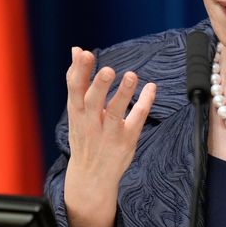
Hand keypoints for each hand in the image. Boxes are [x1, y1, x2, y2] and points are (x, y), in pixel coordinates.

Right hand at [63, 47, 156, 226]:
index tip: (83, 53)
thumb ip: (77, 80)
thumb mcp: (76, 110)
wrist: (90, 177)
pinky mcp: (126, 141)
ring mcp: (108, 133)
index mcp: (76, 112)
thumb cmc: (84, 135)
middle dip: (98, 85)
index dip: (78, 71)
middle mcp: (90, 122)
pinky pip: (136, 120)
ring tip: (131, 75)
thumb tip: (76, 49)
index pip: (74, 89)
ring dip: (123, 94)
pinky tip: (151, 88)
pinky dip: (144, 103)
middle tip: (108, 70)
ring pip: (115, 112)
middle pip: (92, 101)